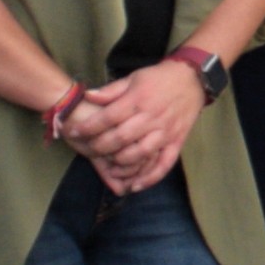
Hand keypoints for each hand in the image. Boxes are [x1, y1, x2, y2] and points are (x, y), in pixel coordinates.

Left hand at [69, 64, 204, 195]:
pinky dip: (150, 178)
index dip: (88, 127)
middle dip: (99, 147)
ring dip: (121, 163)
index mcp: (138, 99)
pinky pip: (164, 164)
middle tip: (88, 149)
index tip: (73, 132)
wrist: (192, 79)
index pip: (107, 117)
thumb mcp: (133, 78)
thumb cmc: (159, 78)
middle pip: (120, 138)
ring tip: (108, 165)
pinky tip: (135, 186)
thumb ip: (110, 90)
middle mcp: (151, 117)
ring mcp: (165, 131)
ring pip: (140, 153)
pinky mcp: (176, 142)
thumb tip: (86, 96)